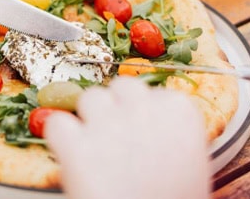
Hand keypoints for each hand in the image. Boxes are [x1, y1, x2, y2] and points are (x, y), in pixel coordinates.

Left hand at [45, 77, 209, 198]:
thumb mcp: (191, 162)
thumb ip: (169, 131)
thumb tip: (147, 122)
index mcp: (179, 110)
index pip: (152, 91)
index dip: (143, 113)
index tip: (143, 134)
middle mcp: (143, 108)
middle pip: (121, 86)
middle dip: (116, 106)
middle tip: (116, 136)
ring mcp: (107, 123)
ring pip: (89, 98)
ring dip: (89, 119)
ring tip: (96, 151)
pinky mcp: (75, 144)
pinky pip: (57, 122)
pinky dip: (60, 138)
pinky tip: (70, 154)